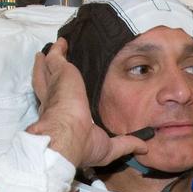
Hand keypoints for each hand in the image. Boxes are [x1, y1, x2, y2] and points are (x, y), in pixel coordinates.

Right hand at [28, 38, 148, 168]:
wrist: (68, 136)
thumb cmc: (83, 145)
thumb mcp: (110, 148)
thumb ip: (126, 144)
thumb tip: (144, 148)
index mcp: (64, 118)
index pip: (59, 106)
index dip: (59, 99)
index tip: (65, 94)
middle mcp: (55, 102)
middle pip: (48, 84)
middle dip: (48, 75)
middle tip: (49, 64)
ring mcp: (56, 86)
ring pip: (49, 69)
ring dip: (49, 60)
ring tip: (51, 50)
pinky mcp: (61, 72)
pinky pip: (57, 56)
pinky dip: (58, 49)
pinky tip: (62, 42)